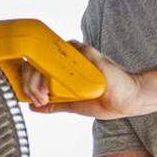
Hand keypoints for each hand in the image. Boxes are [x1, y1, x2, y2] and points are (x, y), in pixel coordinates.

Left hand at [22, 41, 148, 119]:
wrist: (128, 99)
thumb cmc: (106, 101)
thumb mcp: (75, 105)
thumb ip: (55, 104)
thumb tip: (33, 107)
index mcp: (62, 72)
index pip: (36, 68)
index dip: (28, 82)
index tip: (36, 100)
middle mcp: (67, 61)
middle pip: (37, 60)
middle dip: (30, 82)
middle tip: (39, 99)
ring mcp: (77, 55)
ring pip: (47, 54)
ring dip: (39, 75)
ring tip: (44, 95)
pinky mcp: (88, 53)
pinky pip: (67, 48)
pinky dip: (58, 63)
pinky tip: (56, 80)